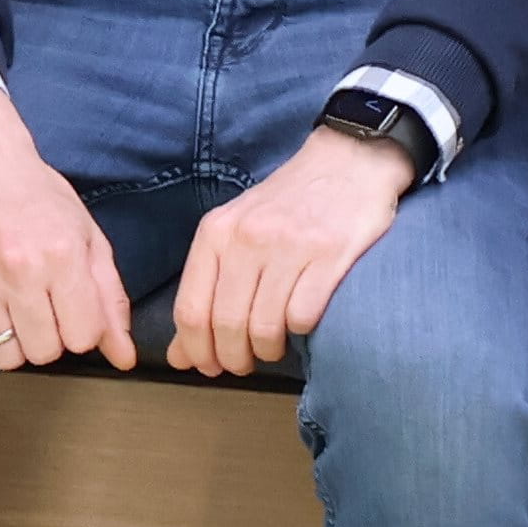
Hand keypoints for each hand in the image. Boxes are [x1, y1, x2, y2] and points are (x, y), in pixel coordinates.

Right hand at [0, 77, 135, 374]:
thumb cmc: (39, 199)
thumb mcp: (87, 237)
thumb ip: (110, 299)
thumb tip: (125, 358)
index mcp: (63, 255)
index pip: (83, 338)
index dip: (82, 330)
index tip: (73, 310)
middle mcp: (21, 270)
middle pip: (44, 353)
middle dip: (50, 338)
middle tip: (44, 308)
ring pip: (6, 357)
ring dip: (16, 343)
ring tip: (16, 312)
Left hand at [166, 124, 413, 377]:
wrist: (348, 161)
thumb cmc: (288, 204)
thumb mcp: (235, 234)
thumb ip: (206, 289)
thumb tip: (179, 356)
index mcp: (216, 231)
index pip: (190, 311)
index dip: (197, 351)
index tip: (210, 365)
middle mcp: (248, 237)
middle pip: (227, 326)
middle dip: (234, 359)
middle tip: (246, 362)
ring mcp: (289, 245)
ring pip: (264, 328)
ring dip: (269, 351)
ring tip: (274, 344)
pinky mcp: (329, 254)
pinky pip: (303, 317)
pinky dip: (301, 331)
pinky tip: (303, 318)